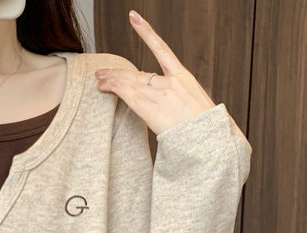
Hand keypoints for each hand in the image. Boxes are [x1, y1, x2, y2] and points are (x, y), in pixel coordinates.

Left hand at [95, 10, 216, 135]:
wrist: (208, 138)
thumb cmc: (203, 127)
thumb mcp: (197, 105)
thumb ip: (179, 98)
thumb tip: (166, 102)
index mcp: (184, 77)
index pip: (162, 50)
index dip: (147, 33)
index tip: (135, 19)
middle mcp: (170, 82)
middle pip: (138, 73)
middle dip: (118, 73)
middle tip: (101, 72)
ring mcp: (160, 94)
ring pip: (130, 83)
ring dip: (112, 81)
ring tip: (99, 79)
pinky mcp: (150, 108)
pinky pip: (129, 94)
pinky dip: (115, 86)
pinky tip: (104, 83)